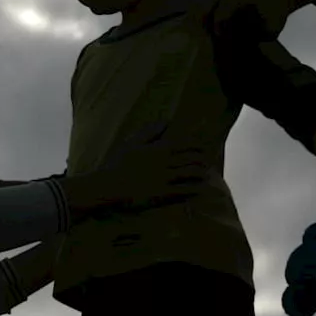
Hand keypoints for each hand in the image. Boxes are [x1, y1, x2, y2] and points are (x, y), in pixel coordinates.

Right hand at [60, 144, 210, 222]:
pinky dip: (194, 189)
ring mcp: (165, 178)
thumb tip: (166, 121)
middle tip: (208, 161)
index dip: (197, 145)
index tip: (203, 147)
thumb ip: (150, 131)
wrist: (108, 185)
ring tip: (206, 174)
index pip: (185, 143)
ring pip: (190, 173)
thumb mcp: (132, 142)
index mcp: (158, 148)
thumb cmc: (118, 163)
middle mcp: (165, 162)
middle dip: (202, 159)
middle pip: (191, 158)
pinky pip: (183, 190)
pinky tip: (200, 189)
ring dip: (201, 173)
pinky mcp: (162, 193)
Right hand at [186, 0, 290, 41]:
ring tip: (189, 27)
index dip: (221, 14)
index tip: (217, 33)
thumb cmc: (275, 15)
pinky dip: (195, 5)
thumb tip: (239, 43)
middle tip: (197, 32)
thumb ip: (256, 34)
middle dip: (203, 12)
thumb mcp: (271, 29)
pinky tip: (190, 19)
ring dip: (196, 9)